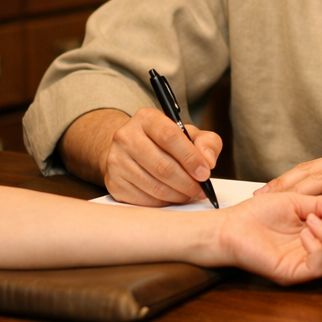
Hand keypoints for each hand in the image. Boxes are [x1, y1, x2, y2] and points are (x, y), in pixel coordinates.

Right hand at [102, 107, 222, 206]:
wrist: (128, 149)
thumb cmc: (163, 142)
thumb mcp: (187, 133)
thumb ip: (206, 142)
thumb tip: (208, 160)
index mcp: (146, 118)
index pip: (169, 136)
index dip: (190, 157)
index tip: (204, 172)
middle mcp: (126, 136)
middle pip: (162, 166)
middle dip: (187, 182)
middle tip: (201, 190)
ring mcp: (117, 160)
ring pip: (154, 186)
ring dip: (177, 195)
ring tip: (189, 194)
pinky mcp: (114, 182)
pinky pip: (143, 199)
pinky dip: (163, 203)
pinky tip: (172, 197)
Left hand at [218, 194, 321, 284]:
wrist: (231, 225)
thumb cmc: (257, 214)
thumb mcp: (296, 200)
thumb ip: (321, 202)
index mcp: (320, 231)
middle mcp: (318, 249)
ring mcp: (307, 263)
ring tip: (312, 219)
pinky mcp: (295, 273)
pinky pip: (320, 266)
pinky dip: (317, 246)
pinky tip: (303, 233)